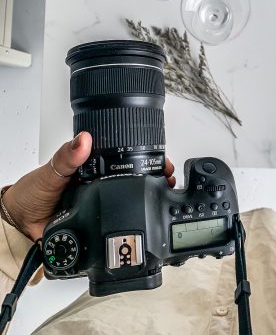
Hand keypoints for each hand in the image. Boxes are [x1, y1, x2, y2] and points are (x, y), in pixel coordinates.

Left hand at [2, 132, 175, 241]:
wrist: (18, 225)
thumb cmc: (31, 193)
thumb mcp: (50, 172)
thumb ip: (66, 157)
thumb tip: (82, 140)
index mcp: (90, 167)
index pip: (122, 159)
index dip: (143, 158)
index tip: (160, 158)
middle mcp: (98, 185)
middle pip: (132, 181)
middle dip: (153, 180)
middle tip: (166, 178)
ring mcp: (99, 205)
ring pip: (129, 202)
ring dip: (145, 201)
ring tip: (160, 195)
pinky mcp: (96, 225)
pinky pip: (116, 224)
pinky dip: (128, 223)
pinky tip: (139, 220)